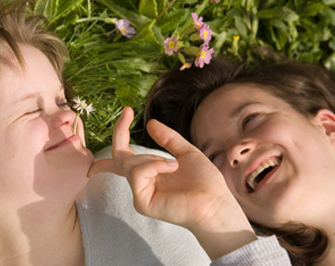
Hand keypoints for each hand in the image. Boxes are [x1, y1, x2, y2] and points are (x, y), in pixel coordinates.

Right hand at [88, 107, 256, 258]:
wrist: (215, 203)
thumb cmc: (205, 182)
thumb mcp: (186, 153)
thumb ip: (168, 139)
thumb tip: (150, 122)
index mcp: (150, 172)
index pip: (126, 154)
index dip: (121, 133)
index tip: (127, 111)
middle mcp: (141, 183)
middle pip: (118, 156)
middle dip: (120, 133)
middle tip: (127, 111)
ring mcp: (140, 193)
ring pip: (130, 164)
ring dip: (152, 158)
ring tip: (175, 165)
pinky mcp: (142, 202)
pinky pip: (138, 174)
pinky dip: (154, 166)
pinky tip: (173, 168)